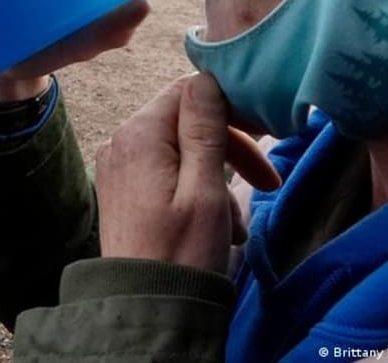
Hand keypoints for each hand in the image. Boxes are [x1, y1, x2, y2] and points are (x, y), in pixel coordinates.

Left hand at [95, 73, 281, 273]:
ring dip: (217, 178)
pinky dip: (197, 192)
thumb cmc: (181, 254)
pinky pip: (167, 174)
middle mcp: (121, 143)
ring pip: (181, 152)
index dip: (230, 107)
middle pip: (186, 123)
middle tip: (269, 181)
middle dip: (230, 149)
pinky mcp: (123, 191)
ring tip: (237, 222)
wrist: (146, 309)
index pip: (188, 92)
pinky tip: (218, 225)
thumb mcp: (204, 189)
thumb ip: (205, 129)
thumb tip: (207, 79)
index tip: (264, 134)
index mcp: (139, 135)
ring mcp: (119, 168)